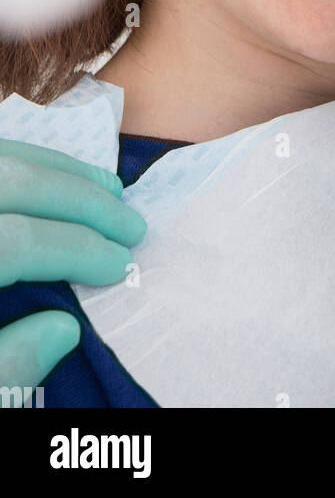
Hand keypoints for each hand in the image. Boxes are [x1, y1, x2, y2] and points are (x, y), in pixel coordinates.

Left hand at [0, 139, 146, 395]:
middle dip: (80, 198)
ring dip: (56, 169)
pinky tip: (55, 174)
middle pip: (12, 182)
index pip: (16, 240)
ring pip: (0, 157)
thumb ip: (8, 367)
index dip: (75, 250)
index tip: (120, 267)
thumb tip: (62, 329)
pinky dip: (24, 158)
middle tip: (131, 225)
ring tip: (108, 188)